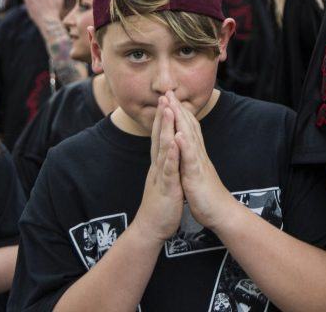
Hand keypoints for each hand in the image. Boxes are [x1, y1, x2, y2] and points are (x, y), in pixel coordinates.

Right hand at [133, 97, 184, 242]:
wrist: (151, 228)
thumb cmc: (160, 204)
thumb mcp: (162, 180)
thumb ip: (163, 165)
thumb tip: (165, 152)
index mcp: (159, 164)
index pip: (161, 137)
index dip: (163, 119)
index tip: (166, 101)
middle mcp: (158, 166)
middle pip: (159, 137)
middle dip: (162, 116)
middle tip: (164, 96)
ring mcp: (161, 176)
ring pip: (163, 149)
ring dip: (165, 129)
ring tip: (168, 111)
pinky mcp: (167, 187)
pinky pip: (169, 170)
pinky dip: (171, 156)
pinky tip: (174, 144)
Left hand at [169, 92, 237, 230]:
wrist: (220, 212)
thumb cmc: (207, 194)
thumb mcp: (196, 172)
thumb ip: (192, 159)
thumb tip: (186, 149)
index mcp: (195, 154)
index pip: (187, 128)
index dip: (178, 112)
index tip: (169, 98)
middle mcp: (197, 154)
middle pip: (188, 127)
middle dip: (177, 108)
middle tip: (168, 91)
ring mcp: (197, 163)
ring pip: (189, 138)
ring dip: (180, 121)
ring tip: (172, 104)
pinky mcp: (196, 175)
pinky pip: (190, 159)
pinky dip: (184, 146)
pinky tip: (178, 135)